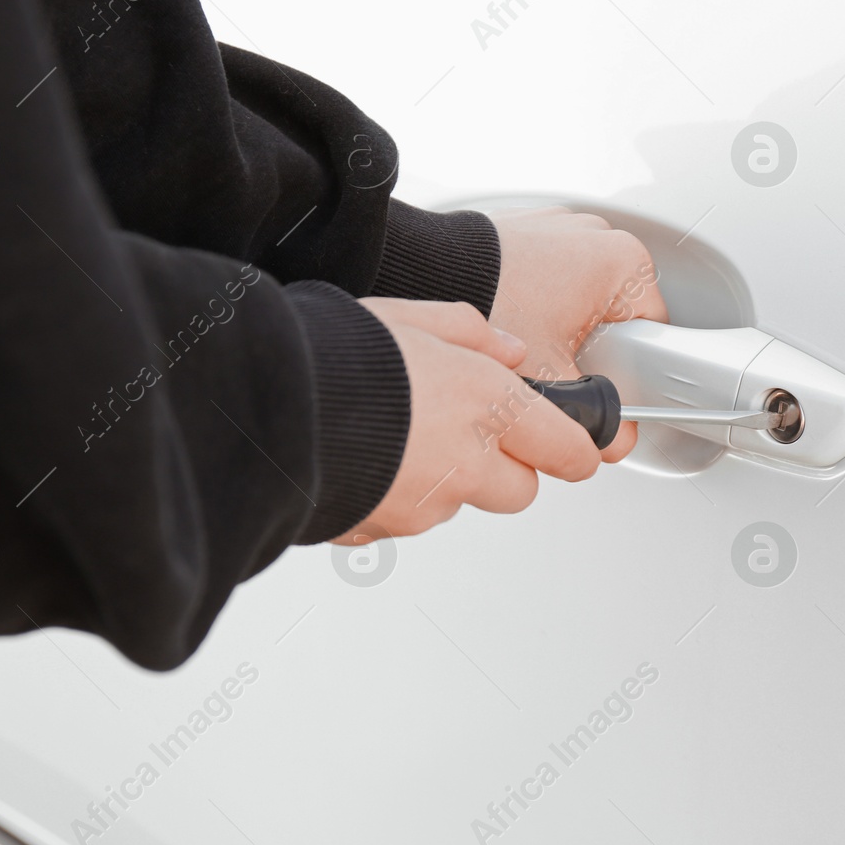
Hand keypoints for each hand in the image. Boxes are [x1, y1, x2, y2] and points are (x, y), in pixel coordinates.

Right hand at [333, 298, 602, 544]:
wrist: (270, 405)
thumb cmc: (337, 353)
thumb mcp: (412, 316)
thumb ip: (472, 334)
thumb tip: (509, 351)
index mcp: (487, 404)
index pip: (567, 448)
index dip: (573, 447)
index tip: (574, 445)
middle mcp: (466, 463)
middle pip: (520, 491)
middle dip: (506, 468)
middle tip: (471, 433)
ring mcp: (425, 504)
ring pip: (458, 504)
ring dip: (443, 480)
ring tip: (396, 434)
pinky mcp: (382, 529)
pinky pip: (402, 518)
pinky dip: (393, 495)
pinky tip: (364, 458)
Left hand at [486, 207, 668, 460]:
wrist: (422, 271)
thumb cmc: (492, 304)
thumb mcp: (554, 377)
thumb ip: (593, 416)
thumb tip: (613, 438)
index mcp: (625, 262)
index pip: (653, 333)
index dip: (631, 373)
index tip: (602, 388)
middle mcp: (600, 235)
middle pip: (617, 316)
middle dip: (590, 351)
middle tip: (558, 370)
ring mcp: (562, 227)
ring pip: (581, 298)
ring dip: (560, 326)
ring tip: (529, 344)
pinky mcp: (527, 228)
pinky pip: (548, 277)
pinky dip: (534, 300)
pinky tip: (511, 320)